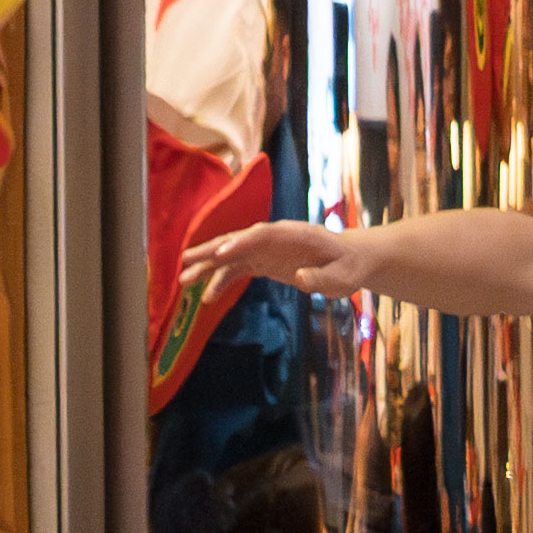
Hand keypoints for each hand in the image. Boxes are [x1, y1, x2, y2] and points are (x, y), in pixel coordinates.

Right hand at [188, 216, 363, 297]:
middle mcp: (273, 238)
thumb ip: (322, 277)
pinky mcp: (262, 263)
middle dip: (211, 250)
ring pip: (230, 256)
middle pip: (237, 240)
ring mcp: (265, 250)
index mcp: (293, 234)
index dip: (241, 242)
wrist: (348, 261)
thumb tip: (300, 277)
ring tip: (184, 280)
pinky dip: (220, 281)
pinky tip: (207, 297)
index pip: (262, 235)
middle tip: (186, 260)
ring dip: (207, 266)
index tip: (222, 253)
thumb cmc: (348, 267)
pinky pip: (236, 270)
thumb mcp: (343, 276)